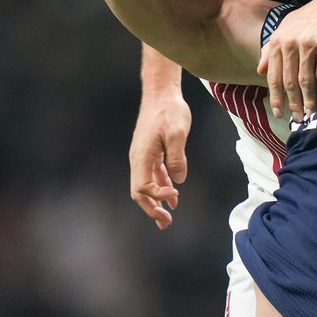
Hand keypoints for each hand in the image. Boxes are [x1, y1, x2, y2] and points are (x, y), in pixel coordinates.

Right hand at [128, 94, 191, 230]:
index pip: (142, 186)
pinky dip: (161, 188)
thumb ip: (177, 157)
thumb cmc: (169, 110)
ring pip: (145, 186)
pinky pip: (153, 176)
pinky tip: (173, 196)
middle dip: (151, 209)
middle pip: (139, 192)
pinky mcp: (150, 152)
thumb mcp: (177, 132)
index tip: (175, 193)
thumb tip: (178, 180)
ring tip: (167, 219)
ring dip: (156, 202)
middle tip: (166, 222)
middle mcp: (138, 159)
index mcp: (141, 156)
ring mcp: (143, 156)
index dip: (157, 195)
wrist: (161, 93)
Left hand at [255, 0, 316, 119]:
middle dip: (293, 103)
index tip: (279, 112)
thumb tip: (259, 70)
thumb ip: (270, 49)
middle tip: (297, 119)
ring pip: (306, 80)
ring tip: (310, 114)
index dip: (275, 96)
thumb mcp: (286, 28)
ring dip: (308, 100)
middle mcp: (290, 43)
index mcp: (278, 40)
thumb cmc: (311, 17)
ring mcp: (309, 44)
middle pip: (289, 81)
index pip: (273, 75)